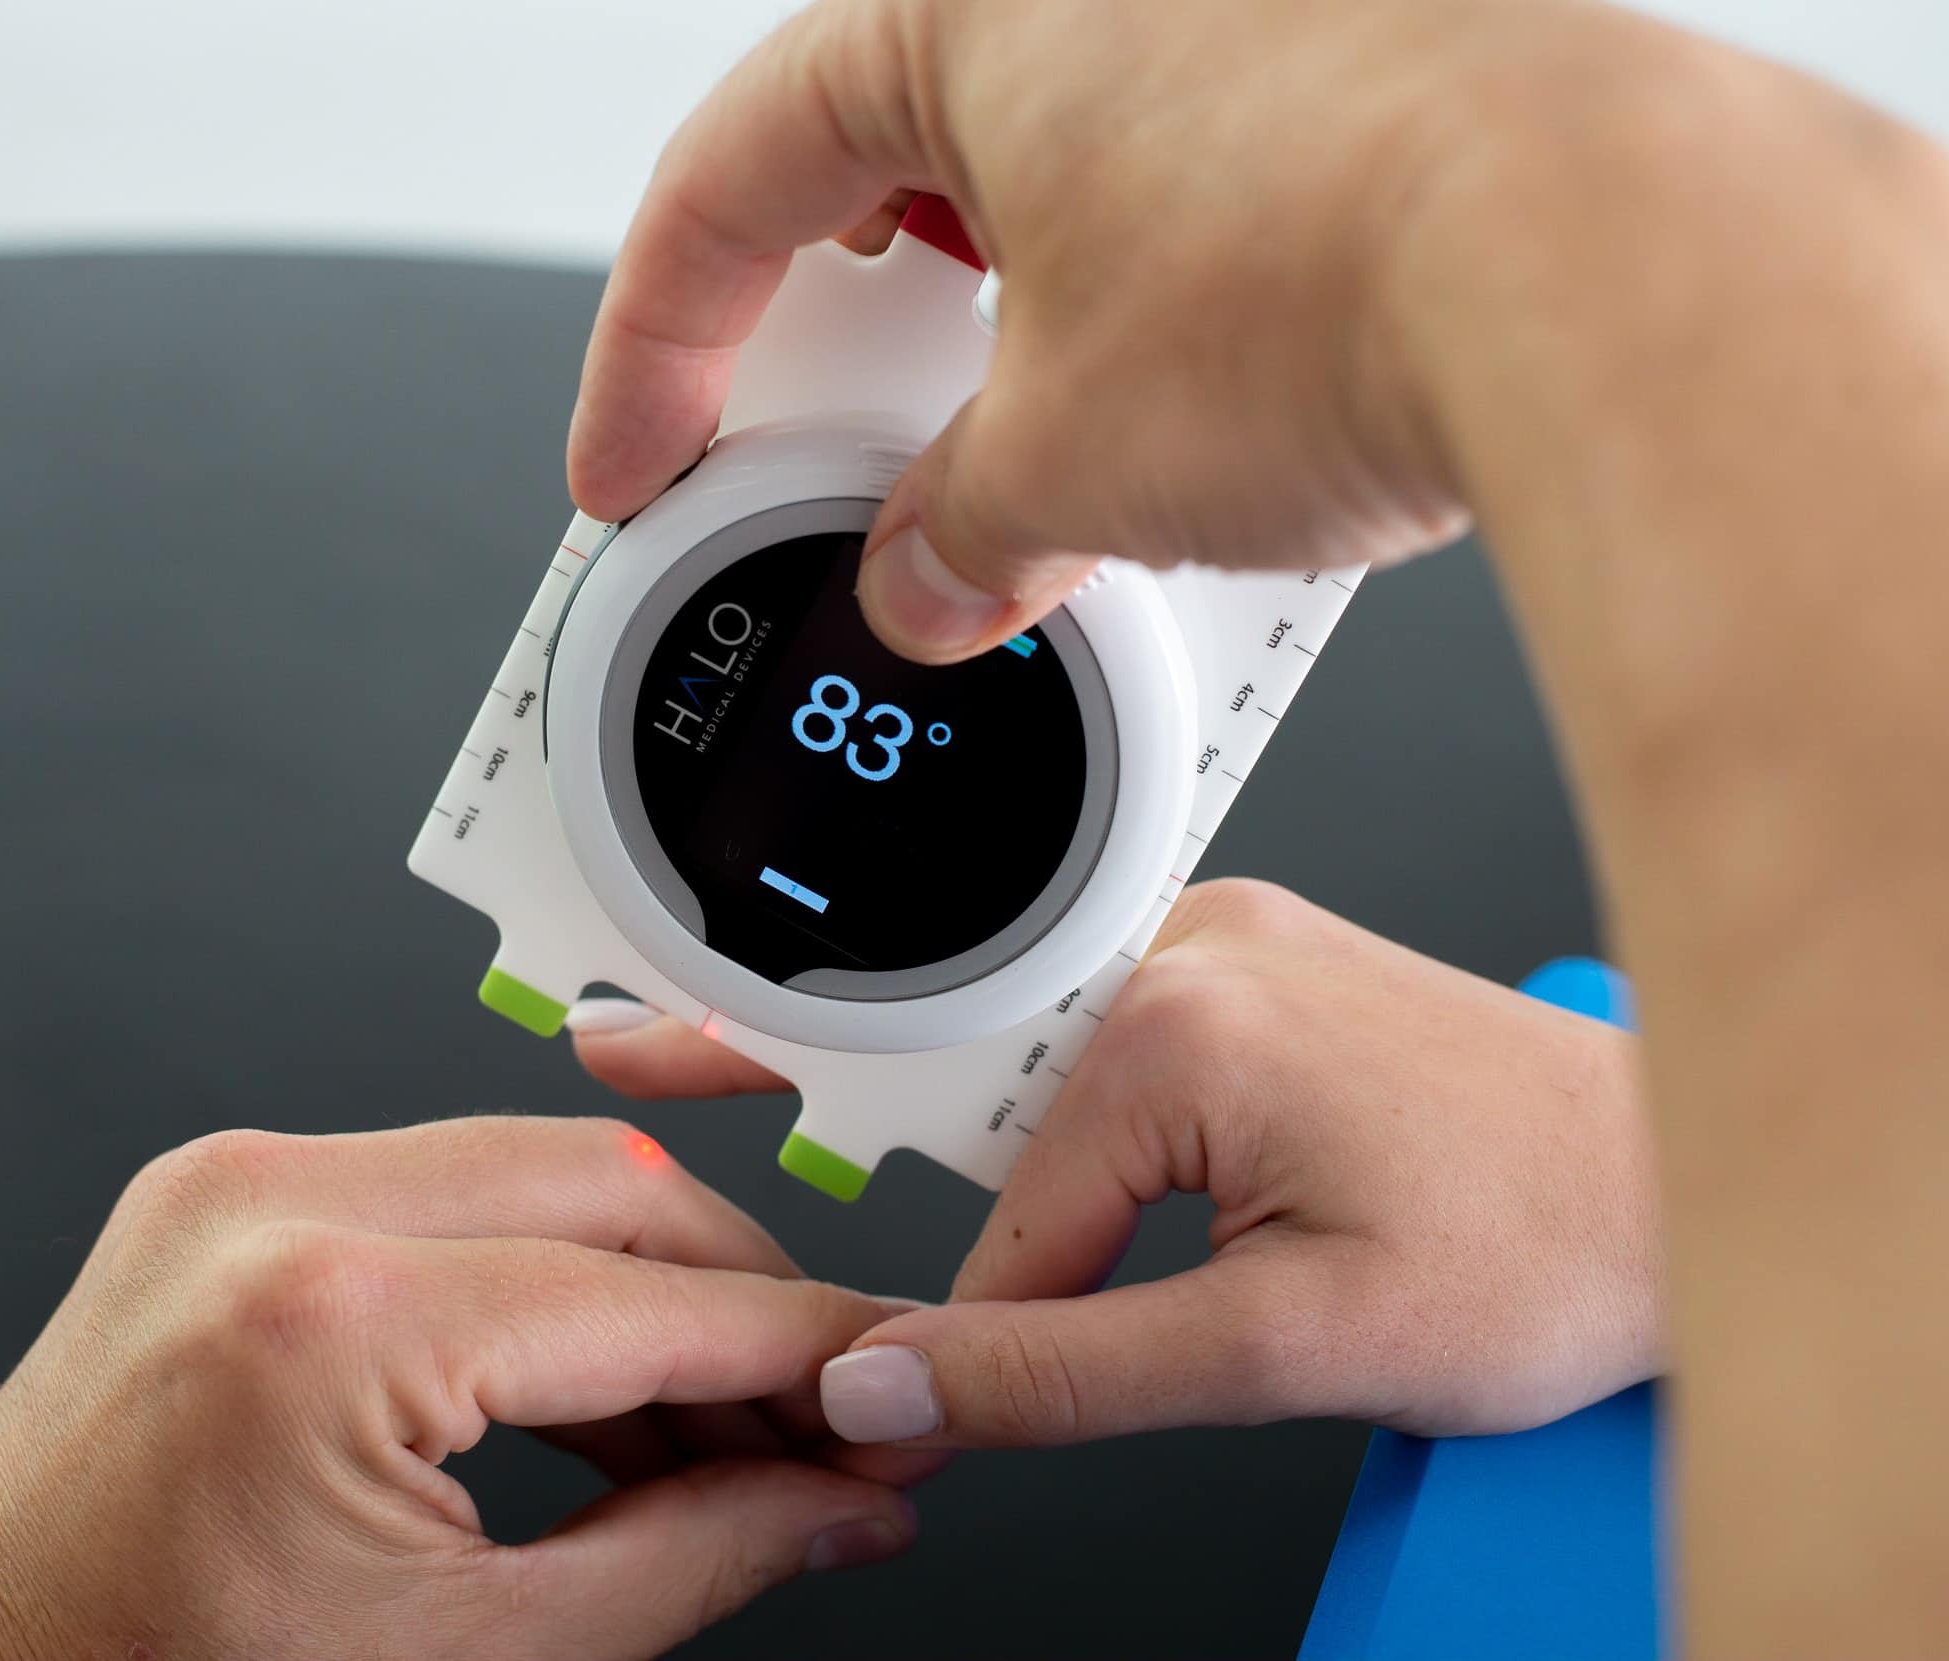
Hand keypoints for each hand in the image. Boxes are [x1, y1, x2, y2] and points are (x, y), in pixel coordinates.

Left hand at [0, 1118, 922, 1660]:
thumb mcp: (466, 1657)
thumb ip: (691, 1559)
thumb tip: (833, 1504)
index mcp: (336, 1323)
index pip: (651, 1302)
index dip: (804, 1356)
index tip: (882, 1397)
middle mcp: (278, 1207)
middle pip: (612, 1188)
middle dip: (740, 1300)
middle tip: (816, 1412)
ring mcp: (238, 1180)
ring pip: (533, 1168)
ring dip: (643, 1288)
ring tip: (710, 1431)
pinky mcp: (222, 1188)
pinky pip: (438, 1186)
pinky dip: (535, 1274)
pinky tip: (592, 1389)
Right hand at [564, 0, 1849, 660]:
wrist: (1622, 268)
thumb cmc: (1341, 280)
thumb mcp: (1067, 459)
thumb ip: (951, 530)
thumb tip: (929, 583)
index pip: (725, 181)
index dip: (651, 353)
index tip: (635, 464)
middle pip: (876, 176)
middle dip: (835, 355)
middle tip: (810, 482)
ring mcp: (1239, 8)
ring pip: (1033, 197)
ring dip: (990, 353)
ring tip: (1005, 489)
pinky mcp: (1351, 82)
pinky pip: (1168, 208)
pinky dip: (1123, 328)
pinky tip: (1156, 442)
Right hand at [573, 881, 1663, 1443]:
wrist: (1702, 1182)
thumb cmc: (1555, 1244)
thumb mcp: (1294, 1348)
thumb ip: (1068, 1372)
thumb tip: (900, 1388)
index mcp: (1178, 1015)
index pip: (992, 1209)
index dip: (959, 1328)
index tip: (884, 1386)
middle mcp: (1188, 942)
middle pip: (956, 1067)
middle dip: (804, 1080)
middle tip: (623, 1044)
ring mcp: (1222, 937)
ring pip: (1028, 1055)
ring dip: (959, 1116)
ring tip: (777, 1078)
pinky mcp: (1252, 960)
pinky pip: (1100, 1030)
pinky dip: (1045, 1093)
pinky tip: (1019, 1130)